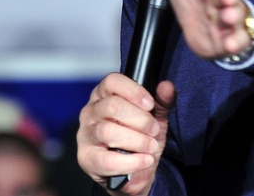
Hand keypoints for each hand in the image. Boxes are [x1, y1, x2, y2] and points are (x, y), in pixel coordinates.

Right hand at [77, 73, 175, 194]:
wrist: (134, 172)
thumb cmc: (140, 137)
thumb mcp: (154, 117)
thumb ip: (161, 101)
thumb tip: (166, 86)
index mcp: (104, 95)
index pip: (112, 81)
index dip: (133, 91)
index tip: (150, 104)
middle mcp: (91, 111)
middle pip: (112, 106)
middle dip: (140, 120)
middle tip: (154, 130)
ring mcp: (86, 135)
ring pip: (109, 132)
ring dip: (137, 141)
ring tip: (151, 147)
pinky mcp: (87, 159)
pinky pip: (108, 160)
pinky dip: (132, 162)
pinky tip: (144, 160)